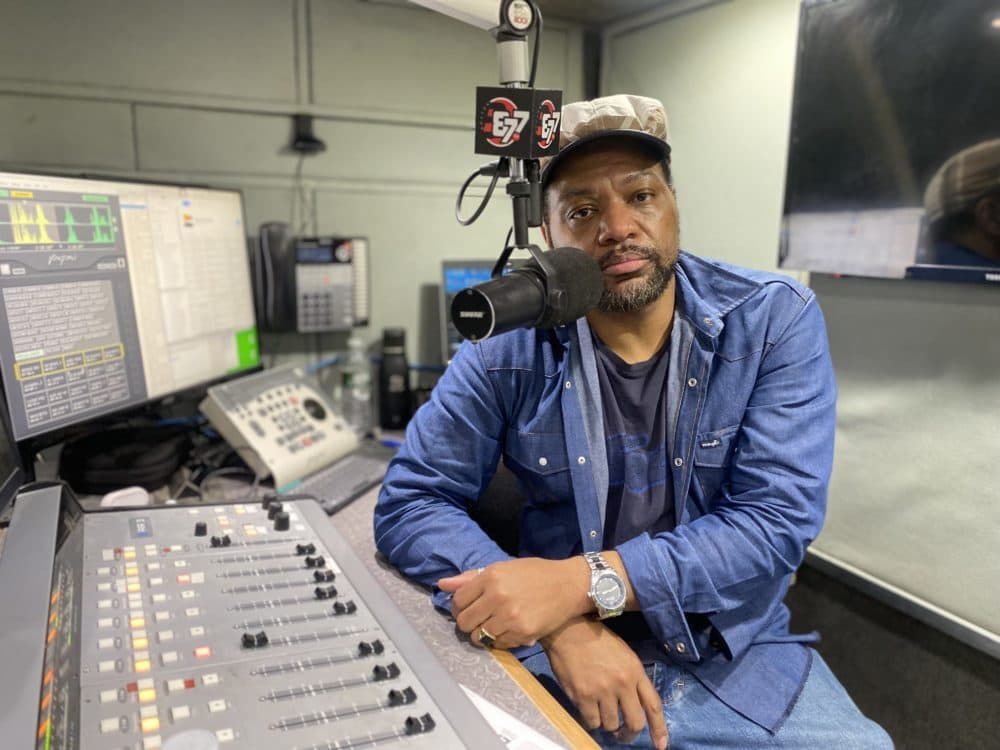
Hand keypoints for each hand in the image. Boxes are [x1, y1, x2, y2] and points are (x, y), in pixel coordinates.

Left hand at [438, 557, 588, 648]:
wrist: (568, 585)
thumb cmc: (534, 574)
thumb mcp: (502, 568)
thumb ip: (470, 578)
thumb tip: (442, 584)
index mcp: (490, 577)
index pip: (458, 600)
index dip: (459, 607)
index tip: (467, 608)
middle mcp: (497, 597)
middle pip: (464, 622)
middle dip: (467, 622)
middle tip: (478, 619)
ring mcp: (509, 617)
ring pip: (478, 637)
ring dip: (482, 634)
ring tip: (493, 626)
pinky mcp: (522, 633)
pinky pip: (497, 645)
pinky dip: (498, 641)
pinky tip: (507, 630)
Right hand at [543, 617, 667, 749]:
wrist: (568, 630)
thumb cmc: (596, 640)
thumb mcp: (624, 654)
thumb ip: (633, 678)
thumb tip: (636, 704)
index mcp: (635, 670)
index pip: (654, 705)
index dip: (659, 729)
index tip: (661, 745)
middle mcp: (622, 683)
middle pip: (635, 723)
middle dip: (629, 734)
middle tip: (622, 734)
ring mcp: (602, 691)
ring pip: (611, 725)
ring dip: (607, 723)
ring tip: (600, 712)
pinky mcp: (583, 696)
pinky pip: (592, 722)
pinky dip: (591, 720)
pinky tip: (588, 708)